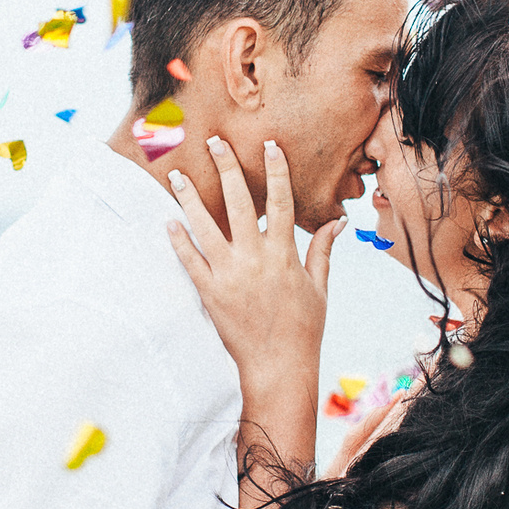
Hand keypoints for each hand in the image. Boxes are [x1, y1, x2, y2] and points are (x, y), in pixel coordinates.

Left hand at [165, 137, 340, 403]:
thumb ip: (323, 250)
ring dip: (190, 198)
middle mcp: (255, 259)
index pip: (281, 201)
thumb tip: (339, 222)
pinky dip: (179, 240)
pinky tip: (169, 221)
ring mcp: (230, 275)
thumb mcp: (319, 287)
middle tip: (214, 142)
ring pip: (205, 226)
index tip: (269, 144)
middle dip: (226, 168)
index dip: (276, 170)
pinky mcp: (210, 293)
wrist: (278, 367)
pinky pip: (190, 260)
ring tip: (175, 175)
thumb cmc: (303, 328)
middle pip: (239, 202)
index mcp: (284, 254)